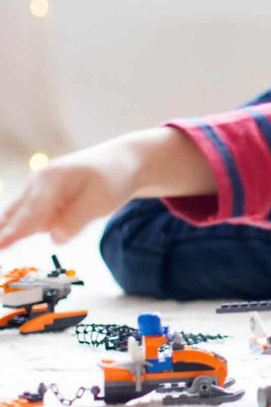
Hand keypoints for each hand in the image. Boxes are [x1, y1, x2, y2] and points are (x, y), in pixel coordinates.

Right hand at [0, 127, 213, 249]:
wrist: (124, 161)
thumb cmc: (114, 179)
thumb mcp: (101, 201)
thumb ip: (76, 221)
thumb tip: (55, 238)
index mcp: (51, 179)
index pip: (30, 214)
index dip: (13, 232)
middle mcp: (38, 181)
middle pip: (18, 216)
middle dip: (8, 232)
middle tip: (0, 245)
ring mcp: (38, 188)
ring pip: (24, 217)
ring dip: (25, 228)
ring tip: (37, 229)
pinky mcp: (43, 197)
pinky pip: (34, 217)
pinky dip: (37, 224)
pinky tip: (61, 217)